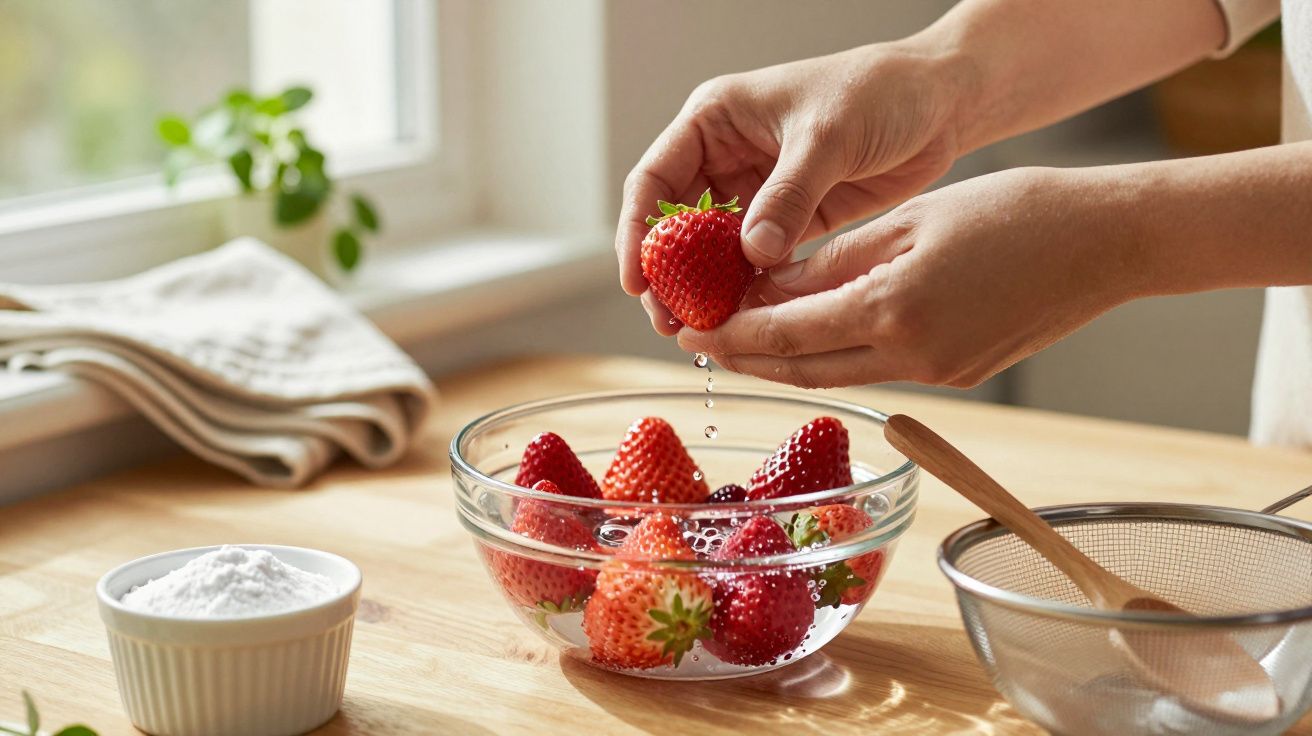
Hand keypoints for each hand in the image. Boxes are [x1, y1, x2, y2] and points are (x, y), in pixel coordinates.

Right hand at [615, 40, 965, 334]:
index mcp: (716, 120)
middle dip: (669, 274)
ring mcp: (758, 190)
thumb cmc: (880, 92)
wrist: (941, 102)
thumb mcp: (827, 136)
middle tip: (669, 320)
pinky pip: (756, 261)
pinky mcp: (790, 219)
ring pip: (713, 250)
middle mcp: (727, 155)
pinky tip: (748, 319)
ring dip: (707, 289)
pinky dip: (749, 290)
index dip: (639, 232)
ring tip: (704, 330)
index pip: (656, 179)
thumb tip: (753, 253)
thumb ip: (788, 195)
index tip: (638, 279)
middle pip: (677, 224)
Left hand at [677, 167, 1144, 388]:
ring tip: (746, 340)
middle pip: (803, 370)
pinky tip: (816, 333)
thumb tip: (767, 289)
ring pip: (839, 376)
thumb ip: (831, 263)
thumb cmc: (1014, 212)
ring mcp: (938, 376)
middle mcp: (912, 358)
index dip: (731, 336)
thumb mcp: (908, 222)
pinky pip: (878, 371)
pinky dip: (837, 356)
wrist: (1105, 243)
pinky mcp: (958, 378)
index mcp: (893, 312)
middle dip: (747, 359)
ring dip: (788, 361)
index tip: (690, 331)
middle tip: (703, 344)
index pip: (785, 334)